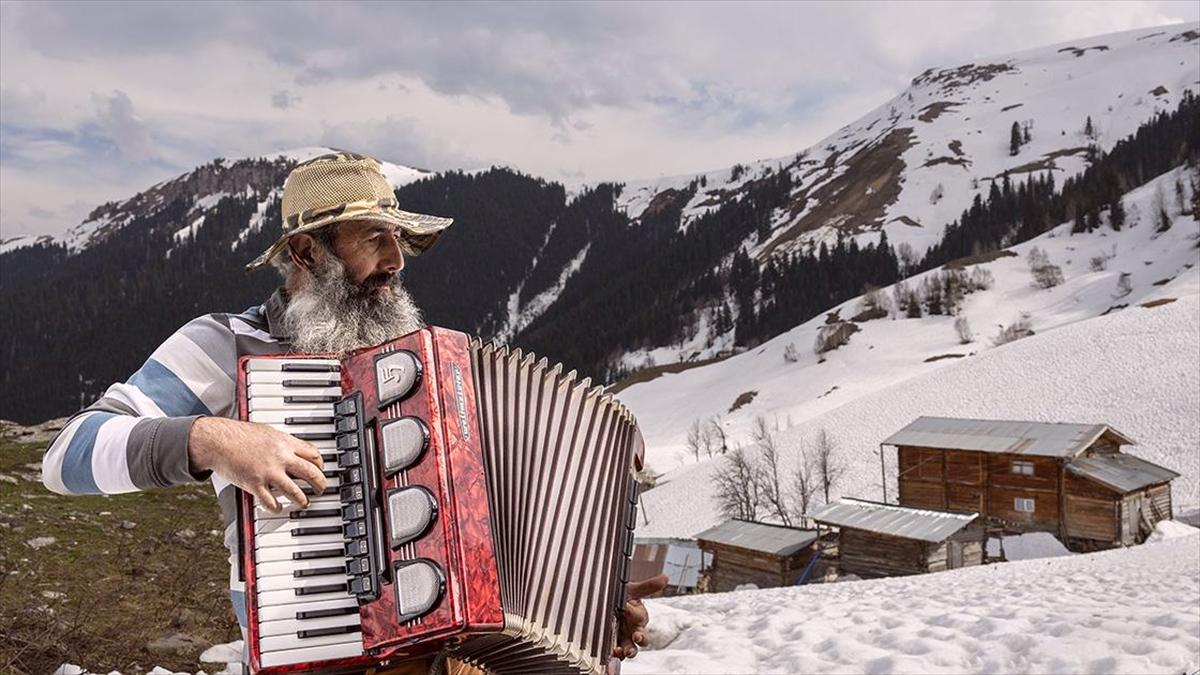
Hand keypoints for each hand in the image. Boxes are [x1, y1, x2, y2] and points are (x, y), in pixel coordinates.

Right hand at [188, 417, 326, 510]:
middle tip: (321, 489)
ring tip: (304, 503)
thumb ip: (282, 442)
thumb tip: (294, 449)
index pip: (313, 454)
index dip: (320, 464)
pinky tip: (278, 508)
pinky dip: (277, 508)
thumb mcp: (267, 432)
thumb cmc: (239, 434)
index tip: (320, 469)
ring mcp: (269, 472)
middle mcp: (281, 458)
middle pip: (311, 473)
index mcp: (285, 443)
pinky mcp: (255, 484)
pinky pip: (271, 502)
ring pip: (296, 492)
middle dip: (320, 483)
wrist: (217, 440)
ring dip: (303, 500)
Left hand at [613, 574, 667, 659]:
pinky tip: (611, 653)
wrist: (603, 602)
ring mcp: (624, 639)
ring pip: (631, 648)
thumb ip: (646, 587)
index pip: (640, 616)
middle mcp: (634, 629)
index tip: (626, 607)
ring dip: (629, 651)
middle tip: (637, 636)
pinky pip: (618, 654)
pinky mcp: (615, 646)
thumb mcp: (630, 590)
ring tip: (622, 650)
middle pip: (642, 637)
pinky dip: (615, 656)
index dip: (634, 612)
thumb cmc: (620, 597)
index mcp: (638, 616)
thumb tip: (665, 578)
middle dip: (641, 638)